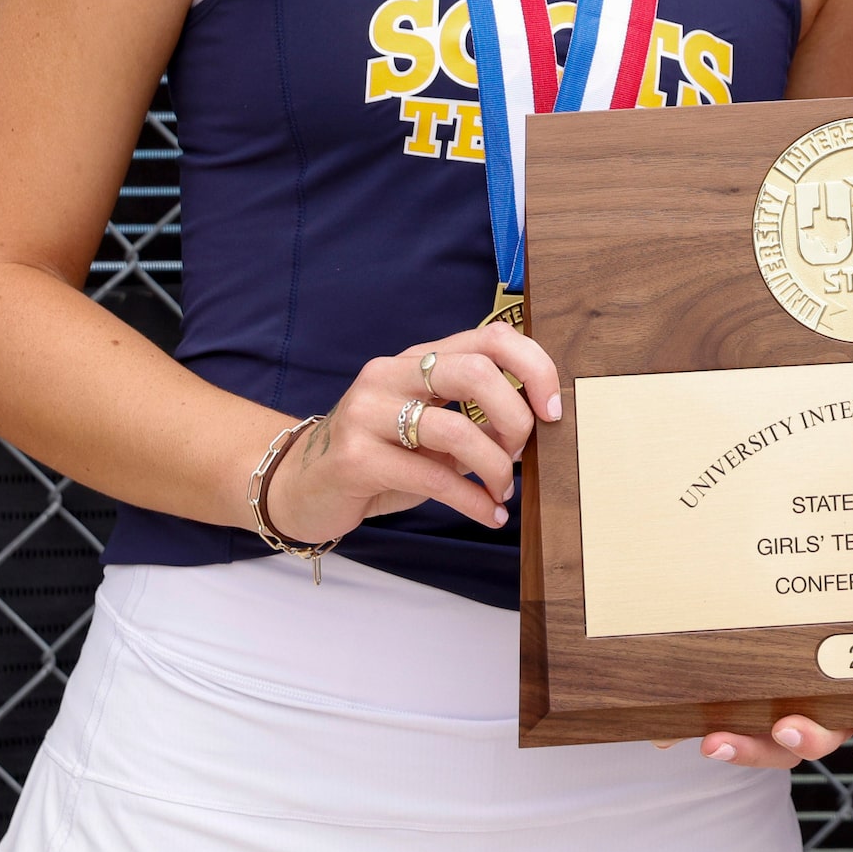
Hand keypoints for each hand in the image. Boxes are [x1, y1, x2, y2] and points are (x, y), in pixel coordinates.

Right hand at [263, 323, 561, 542]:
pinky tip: (487, 514)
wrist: (300, 487)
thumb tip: (537, 426)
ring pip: (455, 429)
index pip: (490, 337)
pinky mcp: (354, 457)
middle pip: (476, 372)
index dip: (533, 368)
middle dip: (514, 418)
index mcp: (416, 360)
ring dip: (495, 466)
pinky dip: (471, 500)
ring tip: (501, 490)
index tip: (552, 409)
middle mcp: (389, 375)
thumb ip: (473, 420)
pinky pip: (430, 478)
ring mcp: (367, 413)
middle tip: (522, 453)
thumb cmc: (378, 459)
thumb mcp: (428, 431)